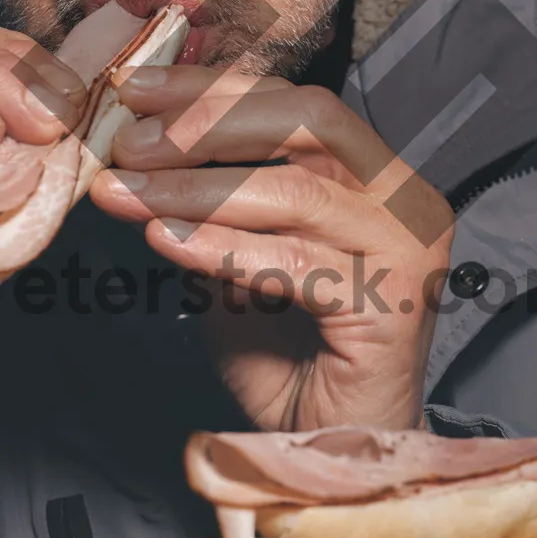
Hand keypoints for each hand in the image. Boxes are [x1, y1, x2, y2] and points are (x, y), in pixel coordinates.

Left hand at [91, 67, 453, 433]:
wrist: (327, 448)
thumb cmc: (286, 356)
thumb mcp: (234, 257)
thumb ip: (208, 203)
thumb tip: (135, 147)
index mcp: (374, 174)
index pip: (294, 103)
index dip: (213, 90)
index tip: (135, 91)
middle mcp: (405, 198)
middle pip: (308, 121)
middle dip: (207, 125)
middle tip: (129, 144)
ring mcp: (409, 249)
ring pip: (296, 190)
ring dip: (196, 188)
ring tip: (127, 194)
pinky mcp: (395, 305)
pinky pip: (297, 262)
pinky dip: (224, 248)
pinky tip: (165, 242)